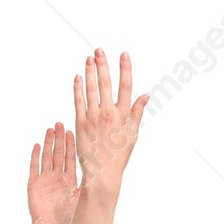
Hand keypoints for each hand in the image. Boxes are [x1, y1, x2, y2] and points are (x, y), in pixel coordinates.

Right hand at [27, 122, 78, 223]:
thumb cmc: (67, 217)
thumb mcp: (79, 198)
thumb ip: (87, 184)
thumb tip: (102, 173)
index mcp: (68, 179)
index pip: (70, 157)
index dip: (70, 144)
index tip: (70, 131)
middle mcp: (57, 176)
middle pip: (58, 153)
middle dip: (59, 139)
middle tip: (59, 124)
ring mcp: (45, 179)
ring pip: (47, 157)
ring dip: (48, 143)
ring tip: (50, 129)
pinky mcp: (34, 184)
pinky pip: (34, 167)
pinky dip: (35, 156)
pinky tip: (37, 145)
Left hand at [74, 48, 148, 193]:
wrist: (102, 173)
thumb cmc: (118, 155)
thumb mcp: (132, 134)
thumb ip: (137, 113)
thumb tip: (145, 95)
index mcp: (123, 115)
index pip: (126, 87)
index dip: (125, 69)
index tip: (124, 54)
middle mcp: (108, 114)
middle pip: (106, 84)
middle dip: (103, 65)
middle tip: (99, 50)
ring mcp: (93, 118)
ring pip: (91, 89)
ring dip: (90, 72)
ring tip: (89, 58)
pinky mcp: (80, 123)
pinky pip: (78, 101)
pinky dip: (78, 88)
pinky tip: (78, 77)